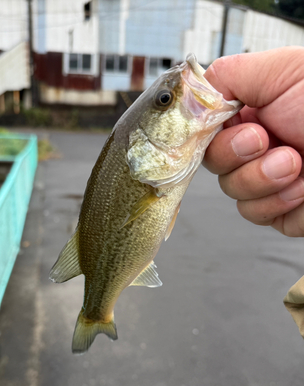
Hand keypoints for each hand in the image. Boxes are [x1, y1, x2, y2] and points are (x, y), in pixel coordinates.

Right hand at [203, 47, 303, 236]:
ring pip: (237, 198)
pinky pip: (262, 216)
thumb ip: (225, 78)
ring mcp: (269, 183)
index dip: (213, 141)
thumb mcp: (278, 71)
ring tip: (298, 164)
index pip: (206, 138)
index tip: (241, 133)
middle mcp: (256, 151)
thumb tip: (188, 97)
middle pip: (217, 171)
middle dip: (241, 161)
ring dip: (265, 182)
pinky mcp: (284, 211)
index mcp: (249, 117)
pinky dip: (283, 204)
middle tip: (271, 143)